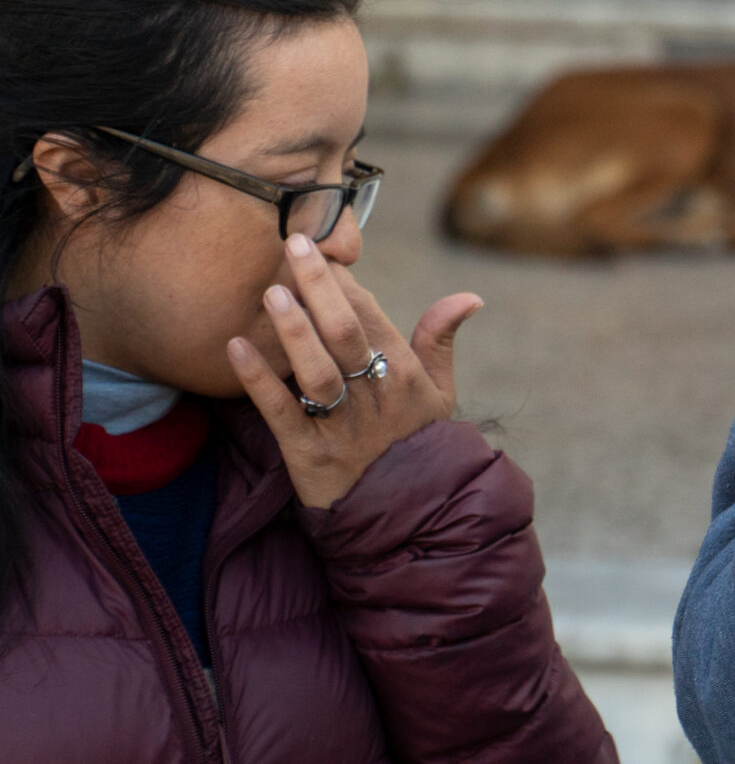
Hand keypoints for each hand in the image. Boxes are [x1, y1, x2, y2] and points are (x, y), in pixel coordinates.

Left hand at [227, 232, 481, 510]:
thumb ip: (442, 340)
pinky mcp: (309, 456)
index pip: (374, 318)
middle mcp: (377, 398)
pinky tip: (236, 349)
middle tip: (294, 244)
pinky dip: (258, 381)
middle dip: (320, 287)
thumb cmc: (420, 447)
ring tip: (271, 292)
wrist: (410, 519)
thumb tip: (469, 296)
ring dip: (294, 331)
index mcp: (407, 377)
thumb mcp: (440, 394)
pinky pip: (282, 413)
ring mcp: (343, 427)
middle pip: (346, 333)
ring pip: (318, 371)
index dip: (346, 283)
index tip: (320, 248)